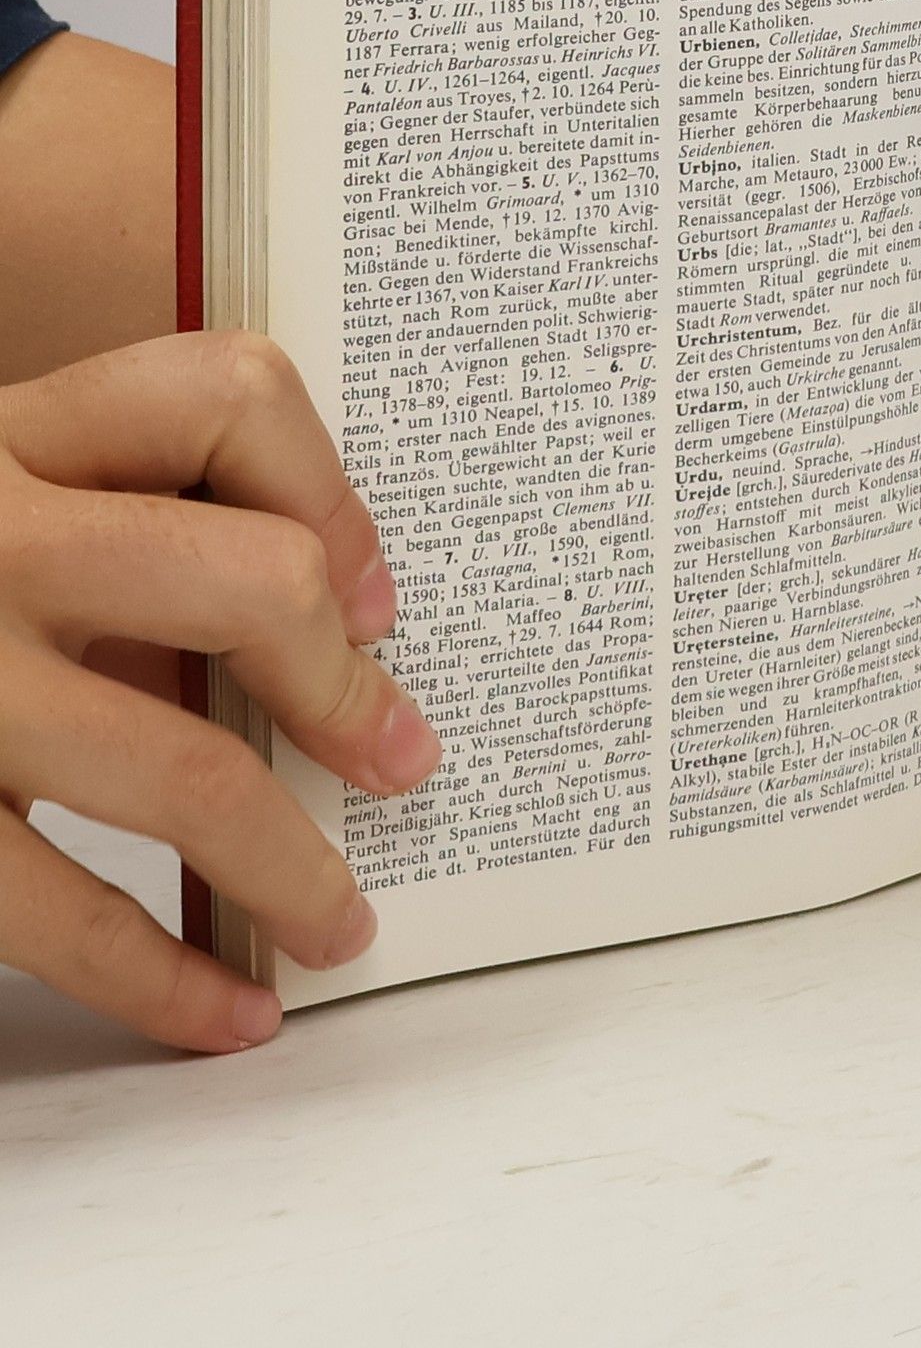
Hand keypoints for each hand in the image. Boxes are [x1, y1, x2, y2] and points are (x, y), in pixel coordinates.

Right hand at [0, 332, 439, 1052]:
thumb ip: (121, 547)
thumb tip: (327, 649)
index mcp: (8, 440)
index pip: (224, 395)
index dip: (330, 492)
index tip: (367, 597)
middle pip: (251, 580)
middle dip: (346, 689)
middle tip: (397, 759)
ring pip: (188, 773)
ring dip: (295, 869)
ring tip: (340, 921)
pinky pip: (66, 915)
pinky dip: (167, 981)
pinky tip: (226, 1009)